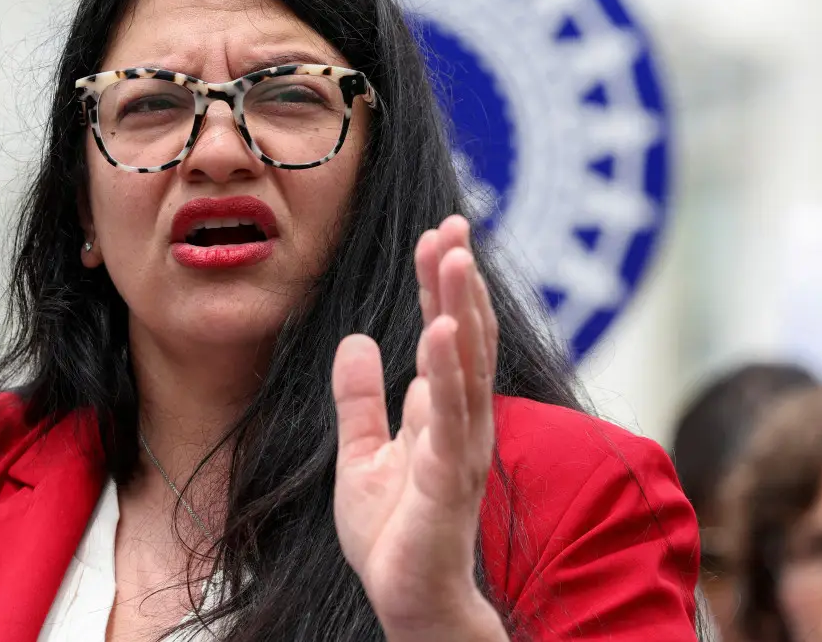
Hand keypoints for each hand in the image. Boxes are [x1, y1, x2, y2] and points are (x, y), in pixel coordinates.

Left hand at [331, 215, 505, 639]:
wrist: (407, 598)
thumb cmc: (393, 531)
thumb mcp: (361, 452)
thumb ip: (359, 398)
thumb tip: (355, 339)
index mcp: (444, 410)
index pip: (448, 332)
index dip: (442, 284)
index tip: (437, 233)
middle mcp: (463, 419)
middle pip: (463, 335)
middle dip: (458, 279)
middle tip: (453, 223)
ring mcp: (462, 446)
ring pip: (465, 363)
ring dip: (460, 307)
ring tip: (453, 256)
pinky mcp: (449, 478)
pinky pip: (451, 414)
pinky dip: (446, 369)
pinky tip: (440, 329)